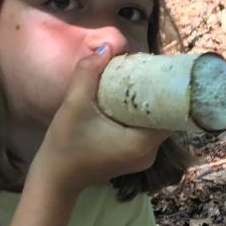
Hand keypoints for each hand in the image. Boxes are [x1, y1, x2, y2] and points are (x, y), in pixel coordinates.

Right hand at [31, 43, 171, 192]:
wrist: (55, 178)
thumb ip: (88, 74)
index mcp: (143, 143)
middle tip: (144, 71)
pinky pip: (146, 132)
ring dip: (147, 106)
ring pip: (154, 124)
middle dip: (155, 95)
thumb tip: (106, 47)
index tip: (158, 71)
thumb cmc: (65, 145)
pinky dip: (139, 117)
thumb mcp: (74, 105)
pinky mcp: (134, 159)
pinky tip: (128, 103)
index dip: (167, 91)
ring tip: (136, 83)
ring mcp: (143, 158)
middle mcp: (150, 153)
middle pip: (164, 117)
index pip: (171, 113)